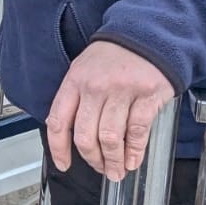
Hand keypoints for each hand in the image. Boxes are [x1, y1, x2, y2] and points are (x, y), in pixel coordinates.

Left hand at [46, 40, 174, 182]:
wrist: (146, 35)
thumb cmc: (114, 56)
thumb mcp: (84, 69)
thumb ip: (75, 98)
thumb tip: (66, 131)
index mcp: (75, 81)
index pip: (58, 121)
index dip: (59, 148)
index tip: (64, 164)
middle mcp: (95, 87)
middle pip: (85, 136)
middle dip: (93, 159)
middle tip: (101, 169)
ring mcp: (121, 91)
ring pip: (110, 138)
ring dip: (114, 160)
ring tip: (118, 170)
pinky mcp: (146, 96)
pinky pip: (137, 131)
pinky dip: (135, 151)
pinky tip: (134, 159)